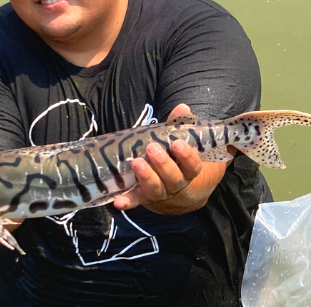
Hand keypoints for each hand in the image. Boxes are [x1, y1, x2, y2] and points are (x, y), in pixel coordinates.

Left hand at [111, 104, 232, 214]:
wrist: (175, 186)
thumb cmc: (176, 156)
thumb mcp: (181, 140)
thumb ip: (181, 124)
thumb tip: (182, 108)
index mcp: (188, 171)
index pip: (192, 166)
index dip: (187, 156)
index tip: (177, 143)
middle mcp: (176, 184)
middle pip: (173, 179)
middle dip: (163, 164)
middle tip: (152, 148)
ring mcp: (160, 193)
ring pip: (155, 190)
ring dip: (146, 178)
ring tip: (137, 162)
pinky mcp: (143, 197)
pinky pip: (136, 201)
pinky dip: (128, 202)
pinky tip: (118, 201)